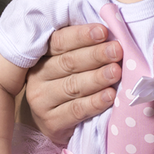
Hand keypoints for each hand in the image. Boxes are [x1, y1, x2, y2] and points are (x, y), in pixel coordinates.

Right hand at [24, 24, 122, 144]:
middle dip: (95, 55)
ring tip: (116, 71)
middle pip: (68, 63)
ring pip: (72, 86)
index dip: (81, 35)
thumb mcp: (69, 64)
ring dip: (97, 77)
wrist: (54, 122)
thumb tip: (109, 31)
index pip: (59, 42)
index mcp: (41, 56)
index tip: (103, 31)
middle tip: (116, 50)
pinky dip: (95, 102)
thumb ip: (82, 48)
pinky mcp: (51, 123)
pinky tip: (110, 96)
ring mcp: (41, 101)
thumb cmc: (67, 84)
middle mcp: (37, 77)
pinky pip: (76, 110)